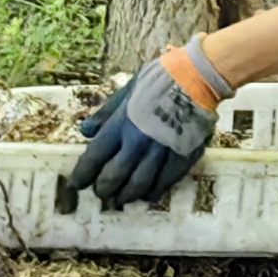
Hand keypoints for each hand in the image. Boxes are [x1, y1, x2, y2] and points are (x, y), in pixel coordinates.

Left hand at [63, 43, 224, 205]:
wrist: (199, 77)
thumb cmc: (160, 80)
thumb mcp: (128, 90)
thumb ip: (106, 113)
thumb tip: (85, 131)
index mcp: (121, 125)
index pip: (95, 158)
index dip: (83, 175)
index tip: (78, 184)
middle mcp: (138, 142)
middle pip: (115, 176)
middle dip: (105, 189)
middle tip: (102, 194)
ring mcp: (161, 151)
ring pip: (139, 184)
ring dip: (127, 195)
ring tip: (122, 200)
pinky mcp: (183, 155)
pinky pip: (167, 180)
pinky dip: (156, 191)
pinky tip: (150, 195)